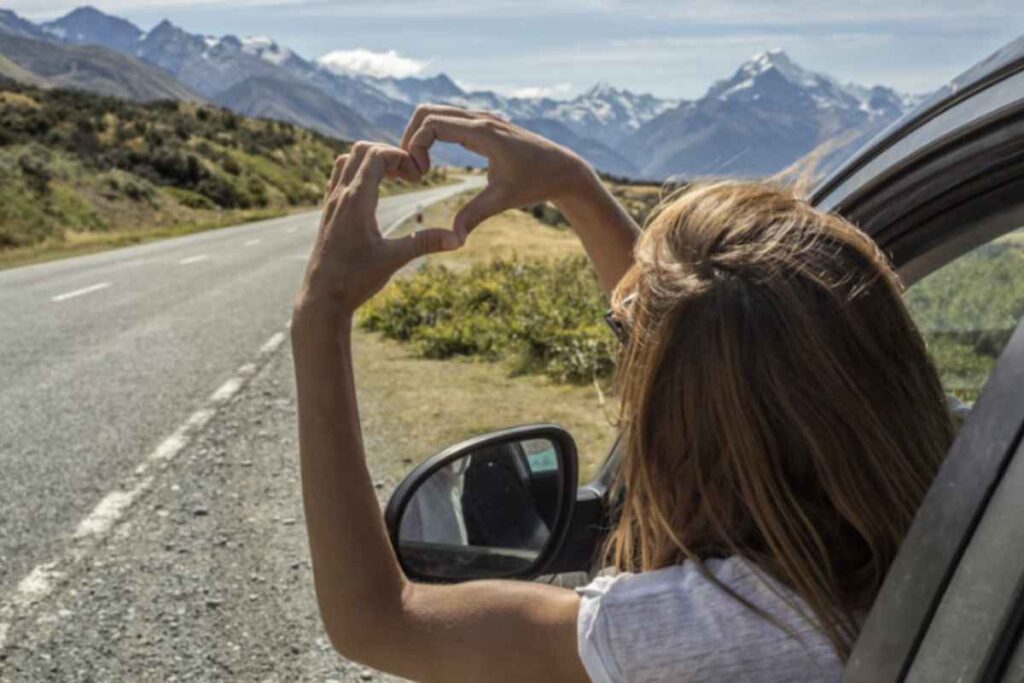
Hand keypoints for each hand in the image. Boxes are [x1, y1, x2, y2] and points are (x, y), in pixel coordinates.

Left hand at [295, 142, 461, 319]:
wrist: (322, 298)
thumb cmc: (355, 280)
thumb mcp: (393, 260)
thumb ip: (425, 244)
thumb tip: (458, 238)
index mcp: (356, 201)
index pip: (375, 155)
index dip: (400, 156)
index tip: (417, 177)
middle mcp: (340, 196)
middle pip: (360, 150)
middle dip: (388, 153)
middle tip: (408, 175)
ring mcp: (331, 203)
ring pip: (347, 160)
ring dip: (371, 161)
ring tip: (393, 180)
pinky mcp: (328, 212)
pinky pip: (340, 176)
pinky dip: (358, 173)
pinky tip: (375, 194)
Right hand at [401, 105, 593, 237]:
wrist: (563, 169)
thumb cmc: (536, 183)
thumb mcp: (503, 200)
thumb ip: (475, 215)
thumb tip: (454, 239)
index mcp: (483, 133)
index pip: (432, 124)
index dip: (416, 147)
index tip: (421, 175)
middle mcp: (481, 119)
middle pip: (427, 111)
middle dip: (411, 138)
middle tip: (412, 169)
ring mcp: (482, 118)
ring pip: (436, 112)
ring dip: (419, 135)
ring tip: (419, 167)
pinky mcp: (484, 124)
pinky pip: (448, 119)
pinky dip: (432, 134)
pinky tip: (432, 160)